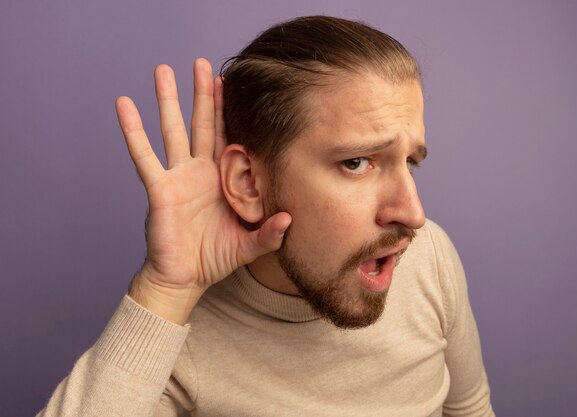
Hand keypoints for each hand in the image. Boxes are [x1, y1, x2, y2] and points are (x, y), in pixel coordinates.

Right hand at [115, 58, 290, 323]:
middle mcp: (200, 172)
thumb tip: (291, 219)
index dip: (229, 112)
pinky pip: (144, 155)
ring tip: (163, 69)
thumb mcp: (248, 246)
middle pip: (203, 124)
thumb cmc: (215, 259)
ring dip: (168, 100)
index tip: (233, 83)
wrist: (184, 279)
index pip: (228, 137)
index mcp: (223, 179)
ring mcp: (178, 177)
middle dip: (203, 94)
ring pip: (173, 130)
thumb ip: (269, 234)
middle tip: (201, 63)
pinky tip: (124, 104)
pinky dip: (133, 131)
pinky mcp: (159, 188)